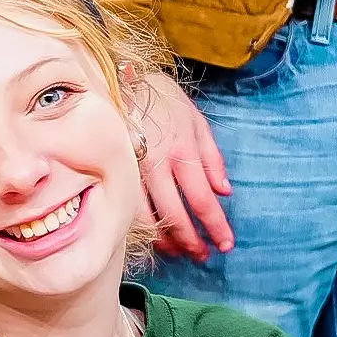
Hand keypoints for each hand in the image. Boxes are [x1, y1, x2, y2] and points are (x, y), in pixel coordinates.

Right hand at [137, 70, 232, 261]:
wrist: (118, 80)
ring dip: (165, 239)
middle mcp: (158, 164)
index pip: (202, 199)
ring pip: (148, 217)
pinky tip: (150, 236)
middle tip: (202, 256)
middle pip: (176, 214)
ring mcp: (131, 170)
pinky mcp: (111, 171)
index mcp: (183, 150)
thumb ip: (212, 157)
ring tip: (178, 252)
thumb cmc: (161, 99)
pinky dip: (140, 227)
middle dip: (191, 240)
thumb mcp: (196, 120)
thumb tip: (225, 191)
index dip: (214, 225)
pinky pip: (125, 207)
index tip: (224, 244)